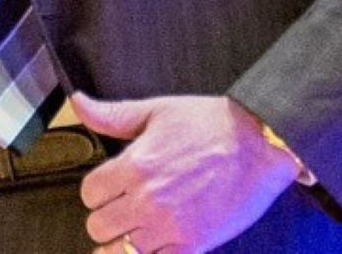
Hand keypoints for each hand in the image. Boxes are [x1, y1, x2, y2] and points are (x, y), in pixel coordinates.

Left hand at [75, 93, 303, 253]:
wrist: (261, 144)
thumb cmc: (213, 125)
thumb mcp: (158, 111)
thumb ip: (112, 114)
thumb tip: (79, 103)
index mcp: (135, 165)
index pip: (89, 193)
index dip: (98, 191)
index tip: (111, 189)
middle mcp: (147, 199)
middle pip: (99, 226)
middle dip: (109, 217)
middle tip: (124, 209)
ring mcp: (168, 226)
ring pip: (120, 251)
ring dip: (125, 241)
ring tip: (138, 230)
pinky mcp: (191, 245)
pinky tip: (157, 245)